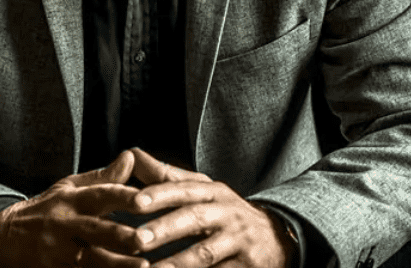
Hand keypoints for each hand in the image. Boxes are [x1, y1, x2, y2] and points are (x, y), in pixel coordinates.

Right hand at [0, 150, 150, 267]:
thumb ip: (102, 178)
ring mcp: (58, 251)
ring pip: (90, 260)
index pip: (98, 194)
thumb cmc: (43, 211)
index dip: (121, 196)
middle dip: (119, 235)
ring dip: (116, 264)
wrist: (0, 240)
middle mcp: (64, 224)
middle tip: (145, 240)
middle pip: (94, 230)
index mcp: (70, 200)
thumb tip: (131, 157)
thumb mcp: (68, 189)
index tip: (144, 200)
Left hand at [127, 148, 295, 267]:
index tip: (135, 202)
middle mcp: (226, 213)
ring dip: (178, 263)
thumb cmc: (226, 213)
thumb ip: (167, 177)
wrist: (278, 239)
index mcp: (213, 192)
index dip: (159, 195)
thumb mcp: (203, 190)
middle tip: (137, 240)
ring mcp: (238, 241)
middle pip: (194, 219)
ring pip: (205, 253)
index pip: (184, 190)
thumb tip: (132, 154)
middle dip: (165, 229)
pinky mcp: (247, 267)